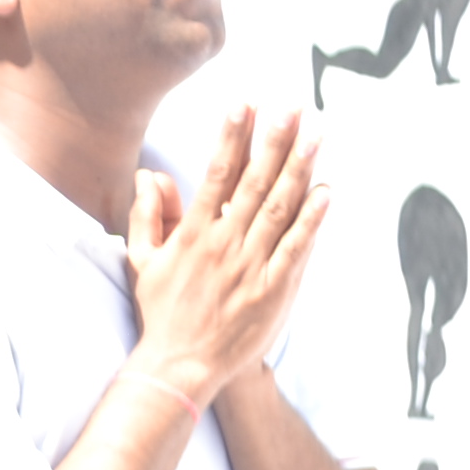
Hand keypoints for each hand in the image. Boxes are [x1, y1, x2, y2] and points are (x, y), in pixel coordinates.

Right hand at [124, 108, 324, 407]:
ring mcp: (251, 267)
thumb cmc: (162, 312)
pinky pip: (297, 248)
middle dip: (274, 141)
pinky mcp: (274, 290)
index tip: (244, 104)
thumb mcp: (142, 260)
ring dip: (299, 168)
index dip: (232, 137)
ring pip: (280, 208)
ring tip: (315, 134)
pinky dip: (312, 219)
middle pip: (254, 182)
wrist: (180, 364)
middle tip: (292, 108)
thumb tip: (150, 176)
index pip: (215, 173)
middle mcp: (223, 244)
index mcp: (192, 234)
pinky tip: (326, 191)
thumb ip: (147, 216)